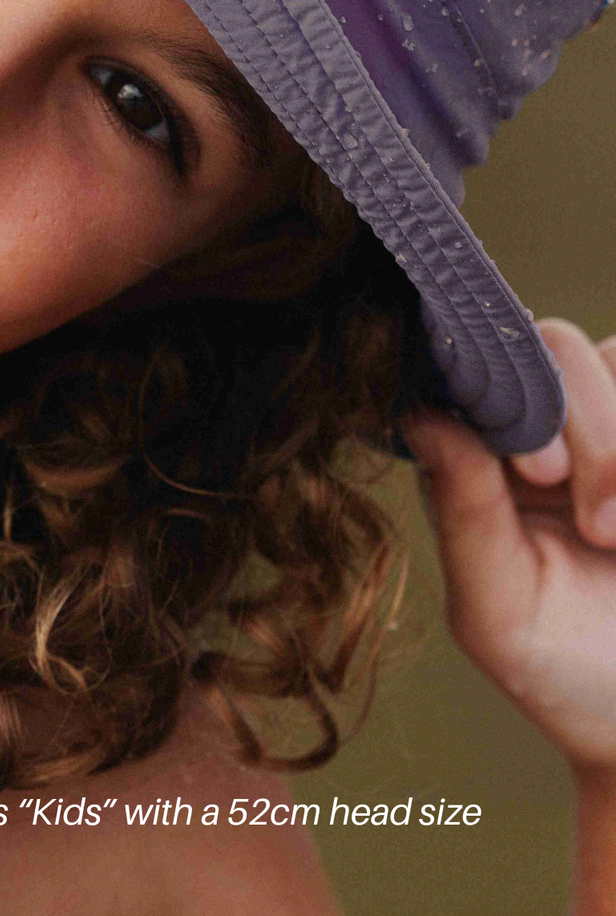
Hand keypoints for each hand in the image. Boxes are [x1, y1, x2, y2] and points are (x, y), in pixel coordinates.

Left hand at [404, 320, 615, 773]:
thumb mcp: (499, 611)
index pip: (472, 367)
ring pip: (613, 355)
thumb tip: (420, 415)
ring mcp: (611, 428)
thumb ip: (462, 513)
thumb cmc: (564, 672)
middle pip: (554, 344)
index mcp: (479, 455)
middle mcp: (545, 424)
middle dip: (584, 429)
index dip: (502, 392)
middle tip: (596, 526)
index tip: (538, 471)